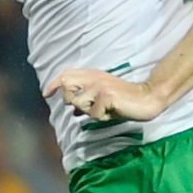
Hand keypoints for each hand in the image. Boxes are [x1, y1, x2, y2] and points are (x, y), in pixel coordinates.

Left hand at [45, 68, 163, 124]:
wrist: (146, 99)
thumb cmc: (125, 101)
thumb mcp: (102, 100)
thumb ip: (86, 102)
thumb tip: (72, 110)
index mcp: (92, 75)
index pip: (66, 75)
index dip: (54, 84)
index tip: (46, 94)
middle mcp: (93, 78)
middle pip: (66, 86)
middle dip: (71, 101)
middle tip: (88, 107)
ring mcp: (99, 86)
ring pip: (78, 103)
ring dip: (89, 112)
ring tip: (105, 110)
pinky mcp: (106, 95)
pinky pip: (92, 113)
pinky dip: (101, 117)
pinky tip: (112, 112)